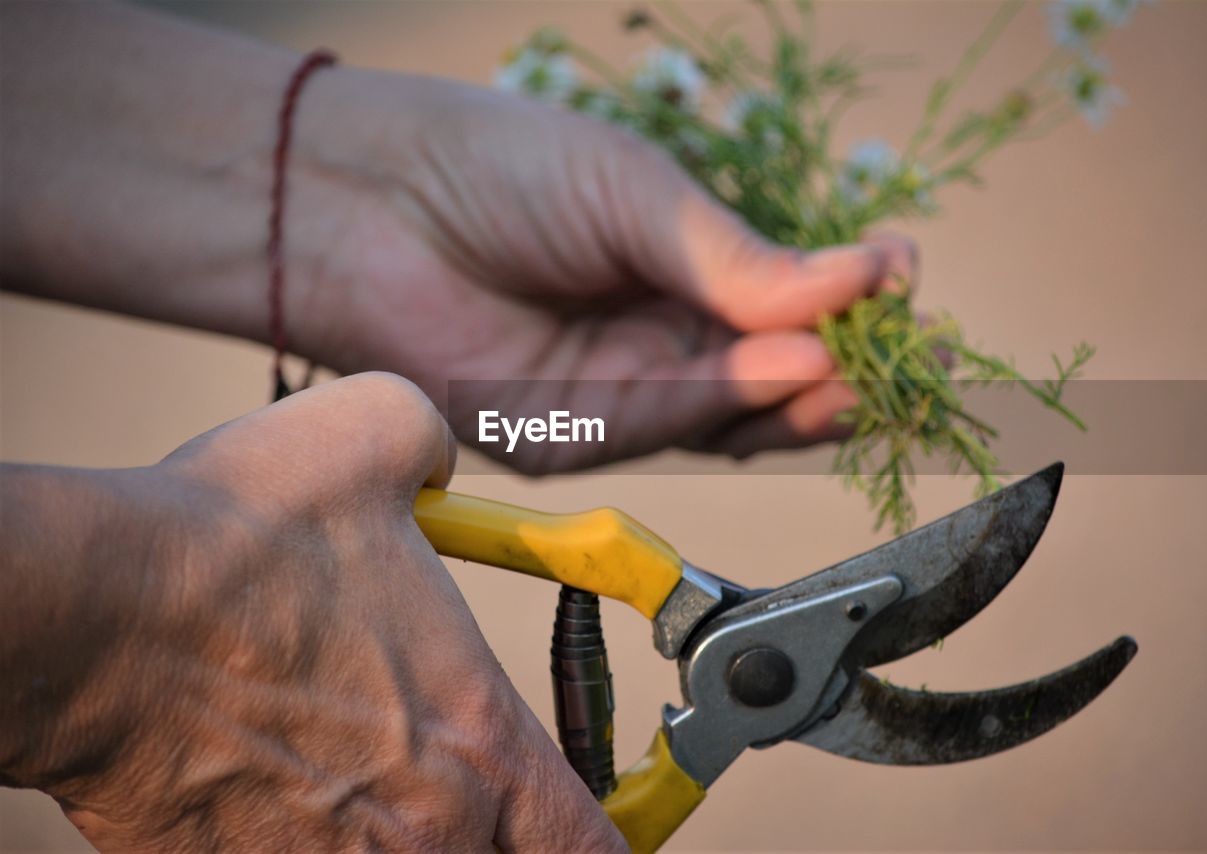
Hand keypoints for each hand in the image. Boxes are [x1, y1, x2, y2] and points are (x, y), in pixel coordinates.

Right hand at [0, 374, 624, 851]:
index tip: (594, 822)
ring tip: (341, 755)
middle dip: (499, 835)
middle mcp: (423, 828)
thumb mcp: (379, 436)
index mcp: (479, 738)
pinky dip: (302, 831)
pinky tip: (262, 764)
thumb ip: (441, 449)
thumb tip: (439, 465)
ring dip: (392, 829)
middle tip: (466, 782)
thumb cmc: (240, 536)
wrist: (92, 616)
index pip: (594, 849)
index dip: (607, 840)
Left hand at [284, 71, 916, 470]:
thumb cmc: (505, 169)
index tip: (904, 286)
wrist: (373, 202)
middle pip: (771, 380)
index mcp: (684, 272)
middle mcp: (662, 341)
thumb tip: (870, 277)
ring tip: (851, 365)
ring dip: (798, 399)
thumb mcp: (645, 197)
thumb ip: (744, 261)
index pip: (788, 310)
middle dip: (839, 372)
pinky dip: (730, 404)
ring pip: (731, 418)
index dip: (849, 309)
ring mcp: (622, 393)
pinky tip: (786, 370)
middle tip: (901, 356)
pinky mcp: (575, 437)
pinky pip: (668, 425)